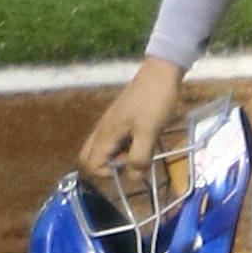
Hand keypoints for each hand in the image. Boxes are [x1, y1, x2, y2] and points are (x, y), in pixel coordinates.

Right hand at [78, 56, 184, 177]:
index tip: (130, 166)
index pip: (90, 165)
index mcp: (105, 134)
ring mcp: (109, 123)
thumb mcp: (150, 133)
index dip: (108, 174)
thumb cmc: (155, 102)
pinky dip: (123, 147)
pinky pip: (113, 140)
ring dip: (117, 157)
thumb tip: (133, 179)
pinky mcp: (119, 119)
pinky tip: (142, 141)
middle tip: (131, 161)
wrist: (161, 73)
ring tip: (140, 150)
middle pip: (90, 158)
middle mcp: (102, 130)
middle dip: (107, 167)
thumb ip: (139, 157)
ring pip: (102, 149)